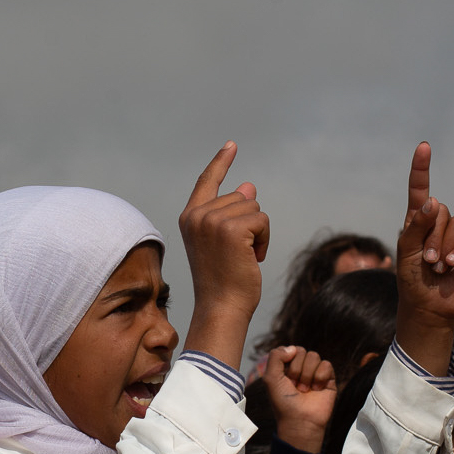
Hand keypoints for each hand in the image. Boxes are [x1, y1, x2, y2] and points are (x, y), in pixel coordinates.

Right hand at [179, 142, 269, 369]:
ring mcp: (212, 221)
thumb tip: (249, 185)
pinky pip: (261, 220)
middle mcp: (197, 216)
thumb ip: (232, 213)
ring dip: (258, 233)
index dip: (221, 162)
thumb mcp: (227, 242)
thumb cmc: (224, 280)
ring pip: (253, 207)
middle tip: (238, 252)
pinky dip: (263, 239)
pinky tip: (252, 258)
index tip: (231, 145)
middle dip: (249, 223)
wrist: (221, 308)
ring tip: (244, 256)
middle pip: (241, 197)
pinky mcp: (231, 229)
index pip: (208, 181)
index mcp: (190, 218)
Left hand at [263, 346, 336, 453]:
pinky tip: (317, 389)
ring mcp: (315, 373)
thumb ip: (275, 356)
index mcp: (287, 367)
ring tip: (305, 390)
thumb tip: (293, 348)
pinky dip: (320, 376)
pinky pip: (327, 364)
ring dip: (307, 374)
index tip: (285, 377)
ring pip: (314, 356)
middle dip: (297, 369)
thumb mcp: (270, 378)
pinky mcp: (328, 379)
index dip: (287, 361)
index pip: (290, 349)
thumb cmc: (283, 402)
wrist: (300, 420)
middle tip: (294, 386)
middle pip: (302, 351)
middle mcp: (301, 368)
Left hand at [394, 142, 453, 375]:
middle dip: (433, 235)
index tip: (423, 146)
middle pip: (442, 210)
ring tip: (437, 266)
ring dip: (446, 246)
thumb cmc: (411, 280)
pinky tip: (451, 265)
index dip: (421, 168)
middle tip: (427, 260)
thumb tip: (433, 201)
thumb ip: (416, 226)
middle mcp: (438, 224)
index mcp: (417, 221)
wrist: (427, 306)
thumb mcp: (407, 252)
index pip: (420, 190)